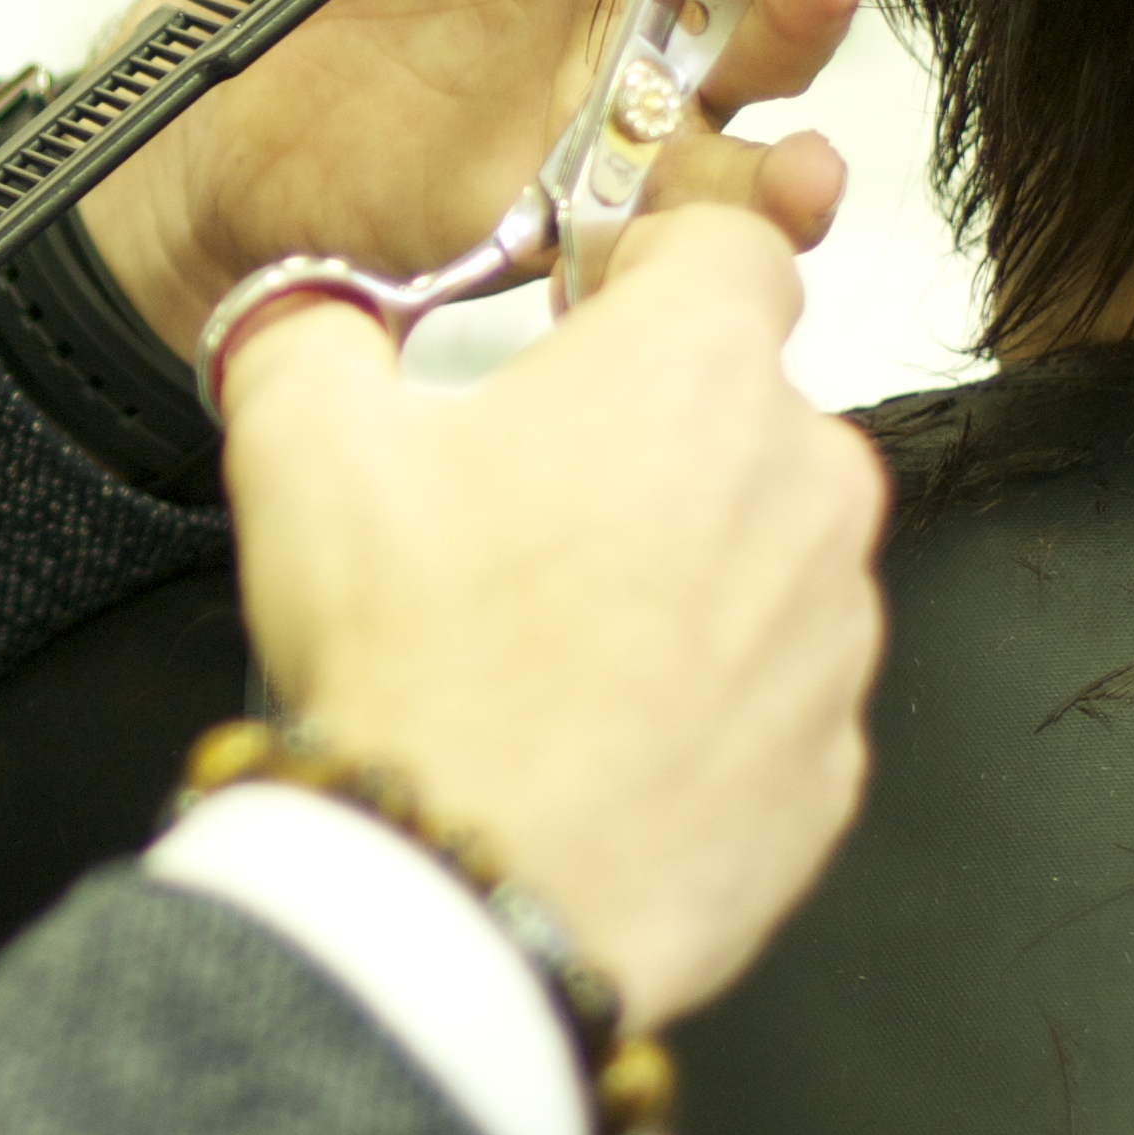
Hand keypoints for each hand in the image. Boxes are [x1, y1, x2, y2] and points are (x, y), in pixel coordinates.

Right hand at [217, 205, 887, 1027]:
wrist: (472, 890)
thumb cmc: (419, 670)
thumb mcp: (299, 443)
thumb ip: (312, 332)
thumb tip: (315, 316)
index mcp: (694, 371)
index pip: (731, 245)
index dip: (643, 266)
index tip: (581, 313)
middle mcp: (803, 483)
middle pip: (744, 406)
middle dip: (645, 433)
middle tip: (518, 500)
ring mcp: (834, 629)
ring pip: (764, 548)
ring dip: (678, 564)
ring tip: (543, 633)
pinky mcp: (830, 754)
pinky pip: (770, 684)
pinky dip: (699, 691)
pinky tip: (589, 723)